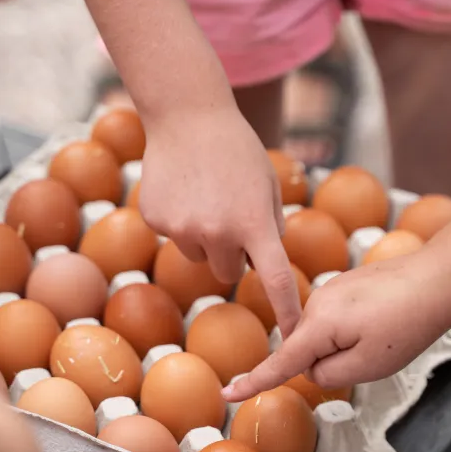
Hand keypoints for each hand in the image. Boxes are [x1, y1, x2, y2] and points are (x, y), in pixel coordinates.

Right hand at [139, 105, 301, 336]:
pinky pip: (173, 236)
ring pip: (197, 255)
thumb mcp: (268, 184)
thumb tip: (264, 262)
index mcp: (254, 223)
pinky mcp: (156, 220)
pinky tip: (182, 188)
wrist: (188, 114)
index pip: (275, 279)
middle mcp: (219, 232)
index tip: (293, 337)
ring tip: (204, 194)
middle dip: (231, 253)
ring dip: (203, 236)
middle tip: (228, 214)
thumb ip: (270, 226)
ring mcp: (183, 228)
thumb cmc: (237, 148)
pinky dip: (178, 219)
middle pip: (227, 272)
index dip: (286, 312)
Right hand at [223, 253, 449, 401]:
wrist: (437, 278)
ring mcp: (332, 290)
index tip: (229, 393)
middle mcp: (317, 304)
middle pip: (309, 350)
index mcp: (317, 326)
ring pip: (327, 335)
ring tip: (386, 333)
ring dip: (348, 344)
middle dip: (332, 361)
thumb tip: (313, 369)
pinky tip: (386, 319)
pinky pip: (341, 319)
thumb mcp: (367, 366)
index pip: (280, 363)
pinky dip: (357, 328)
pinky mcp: (347, 284)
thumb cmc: (406, 324)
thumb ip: (328, 374)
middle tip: (375, 352)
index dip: (254, 382)